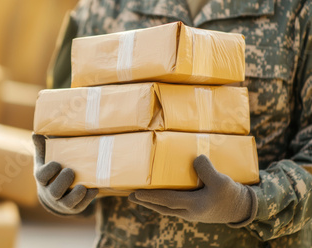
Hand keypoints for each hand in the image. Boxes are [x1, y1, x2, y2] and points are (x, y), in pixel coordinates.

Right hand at [33, 133, 97, 214]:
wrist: (55, 194)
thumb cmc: (51, 171)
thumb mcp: (44, 159)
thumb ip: (41, 147)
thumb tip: (36, 134)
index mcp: (43, 179)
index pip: (41, 177)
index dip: (49, 170)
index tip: (57, 163)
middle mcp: (50, 193)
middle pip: (54, 192)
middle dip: (63, 182)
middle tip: (71, 171)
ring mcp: (62, 202)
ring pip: (67, 203)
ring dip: (76, 194)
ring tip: (83, 186)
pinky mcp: (74, 207)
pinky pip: (80, 206)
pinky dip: (88, 198)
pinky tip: (94, 189)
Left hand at [128, 155, 256, 225]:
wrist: (242, 209)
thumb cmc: (231, 195)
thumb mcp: (221, 181)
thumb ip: (207, 170)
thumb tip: (195, 159)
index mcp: (194, 205)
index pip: (167, 200)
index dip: (150, 196)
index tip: (136, 193)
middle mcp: (189, 211)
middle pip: (162, 207)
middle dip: (146, 201)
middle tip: (130, 195)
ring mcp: (191, 213)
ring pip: (167, 208)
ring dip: (153, 203)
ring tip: (140, 196)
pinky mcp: (194, 210)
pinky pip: (174, 206)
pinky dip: (164, 202)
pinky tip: (160, 195)